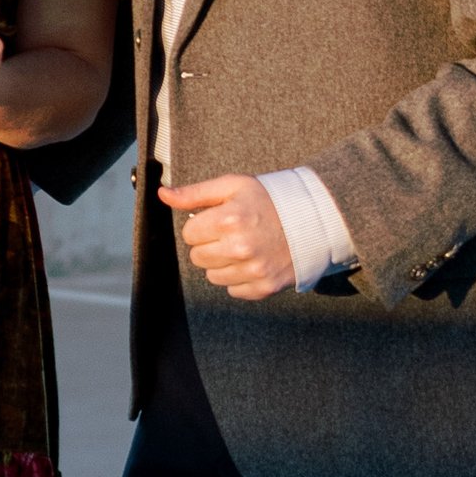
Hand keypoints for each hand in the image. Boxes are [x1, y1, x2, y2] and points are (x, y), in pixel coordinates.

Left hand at [158, 172, 294, 299]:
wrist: (313, 220)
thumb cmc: (270, 200)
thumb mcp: (233, 186)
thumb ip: (195, 193)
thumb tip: (163, 195)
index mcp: (230, 219)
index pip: (189, 233)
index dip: (202, 225)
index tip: (218, 221)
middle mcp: (241, 247)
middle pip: (197, 257)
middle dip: (209, 245)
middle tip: (231, 234)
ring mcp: (254, 270)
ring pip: (212, 276)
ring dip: (222, 263)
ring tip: (242, 247)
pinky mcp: (264, 287)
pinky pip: (232, 290)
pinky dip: (239, 278)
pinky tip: (252, 261)